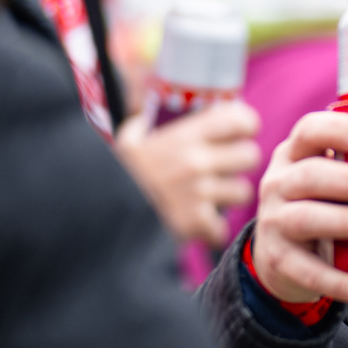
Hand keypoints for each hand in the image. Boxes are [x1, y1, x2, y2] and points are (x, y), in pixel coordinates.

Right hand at [114, 101, 262, 245]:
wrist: (96, 208)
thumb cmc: (114, 173)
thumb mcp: (128, 140)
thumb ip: (144, 126)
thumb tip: (146, 116)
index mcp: (184, 135)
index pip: (239, 119)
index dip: (245, 125)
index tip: (240, 133)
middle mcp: (195, 160)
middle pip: (250, 155)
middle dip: (240, 163)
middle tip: (225, 169)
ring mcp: (198, 192)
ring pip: (242, 192)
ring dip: (228, 197)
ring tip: (210, 198)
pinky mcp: (194, 222)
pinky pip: (221, 227)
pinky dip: (210, 231)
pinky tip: (197, 226)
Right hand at [251, 111, 347, 305]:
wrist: (283, 258)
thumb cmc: (327, 205)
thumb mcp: (337, 182)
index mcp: (297, 154)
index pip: (310, 131)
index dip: (338, 130)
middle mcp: (279, 184)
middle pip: (310, 176)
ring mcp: (274, 223)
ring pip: (305, 219)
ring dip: (345, 221)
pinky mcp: (280, 261)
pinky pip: (310, 273)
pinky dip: (341, 283)